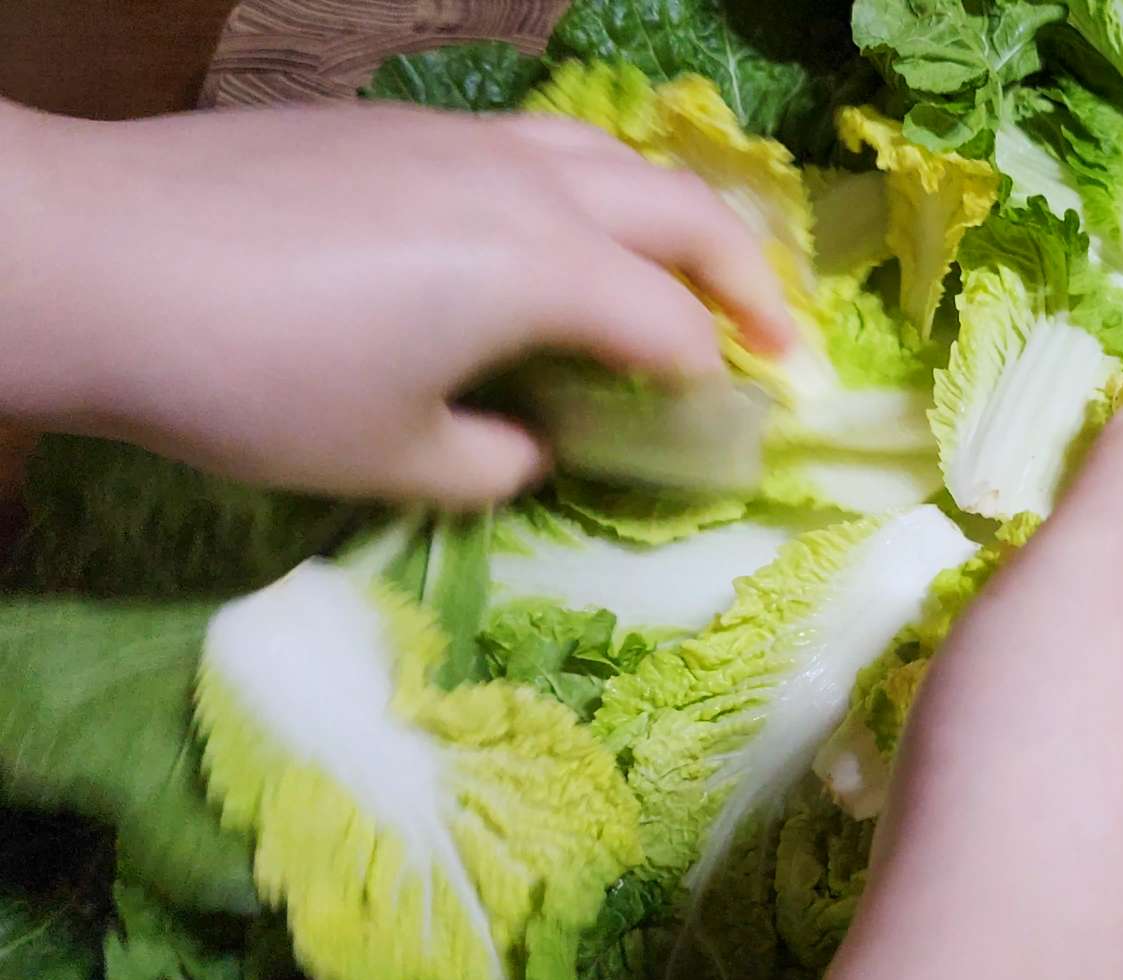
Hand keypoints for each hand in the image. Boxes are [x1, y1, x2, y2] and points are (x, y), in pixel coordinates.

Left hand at [0, 99, 792, 505]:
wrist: (95, 255)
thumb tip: (534, 445)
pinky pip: (537, 142)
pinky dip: (589, 186)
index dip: (717, 384)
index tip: (738, 430)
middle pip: (680, 211)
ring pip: (611, 154)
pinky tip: (555, 228)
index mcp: (541, 270)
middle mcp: (525, 185)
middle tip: (776, 336)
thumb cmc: (253, 378)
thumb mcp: (389, 457)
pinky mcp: (400, 124)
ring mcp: (461, 138)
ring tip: (685, 263)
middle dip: (746, 277)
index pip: (671, 325)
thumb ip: (496, 461)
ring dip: (671, 212)